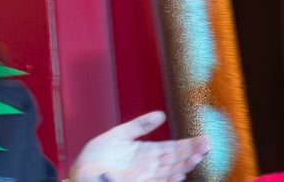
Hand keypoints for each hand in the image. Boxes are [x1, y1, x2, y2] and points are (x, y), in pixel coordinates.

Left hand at [69, 112, 207, 181]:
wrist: (82, 170)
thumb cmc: (99, 154)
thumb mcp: (120, 135)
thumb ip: (140, 125)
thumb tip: (162, 114)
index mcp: (148, 152)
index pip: (173, 148)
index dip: (189, 144)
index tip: (205, 138)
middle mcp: (151, 165)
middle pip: (176, 159)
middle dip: (192, 152)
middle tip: (208, 144)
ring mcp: (146, 175)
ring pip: (171, 171)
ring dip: (185, 164)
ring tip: (198, 156)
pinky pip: (158, 181)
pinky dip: (170, 178)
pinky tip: (180, 174)